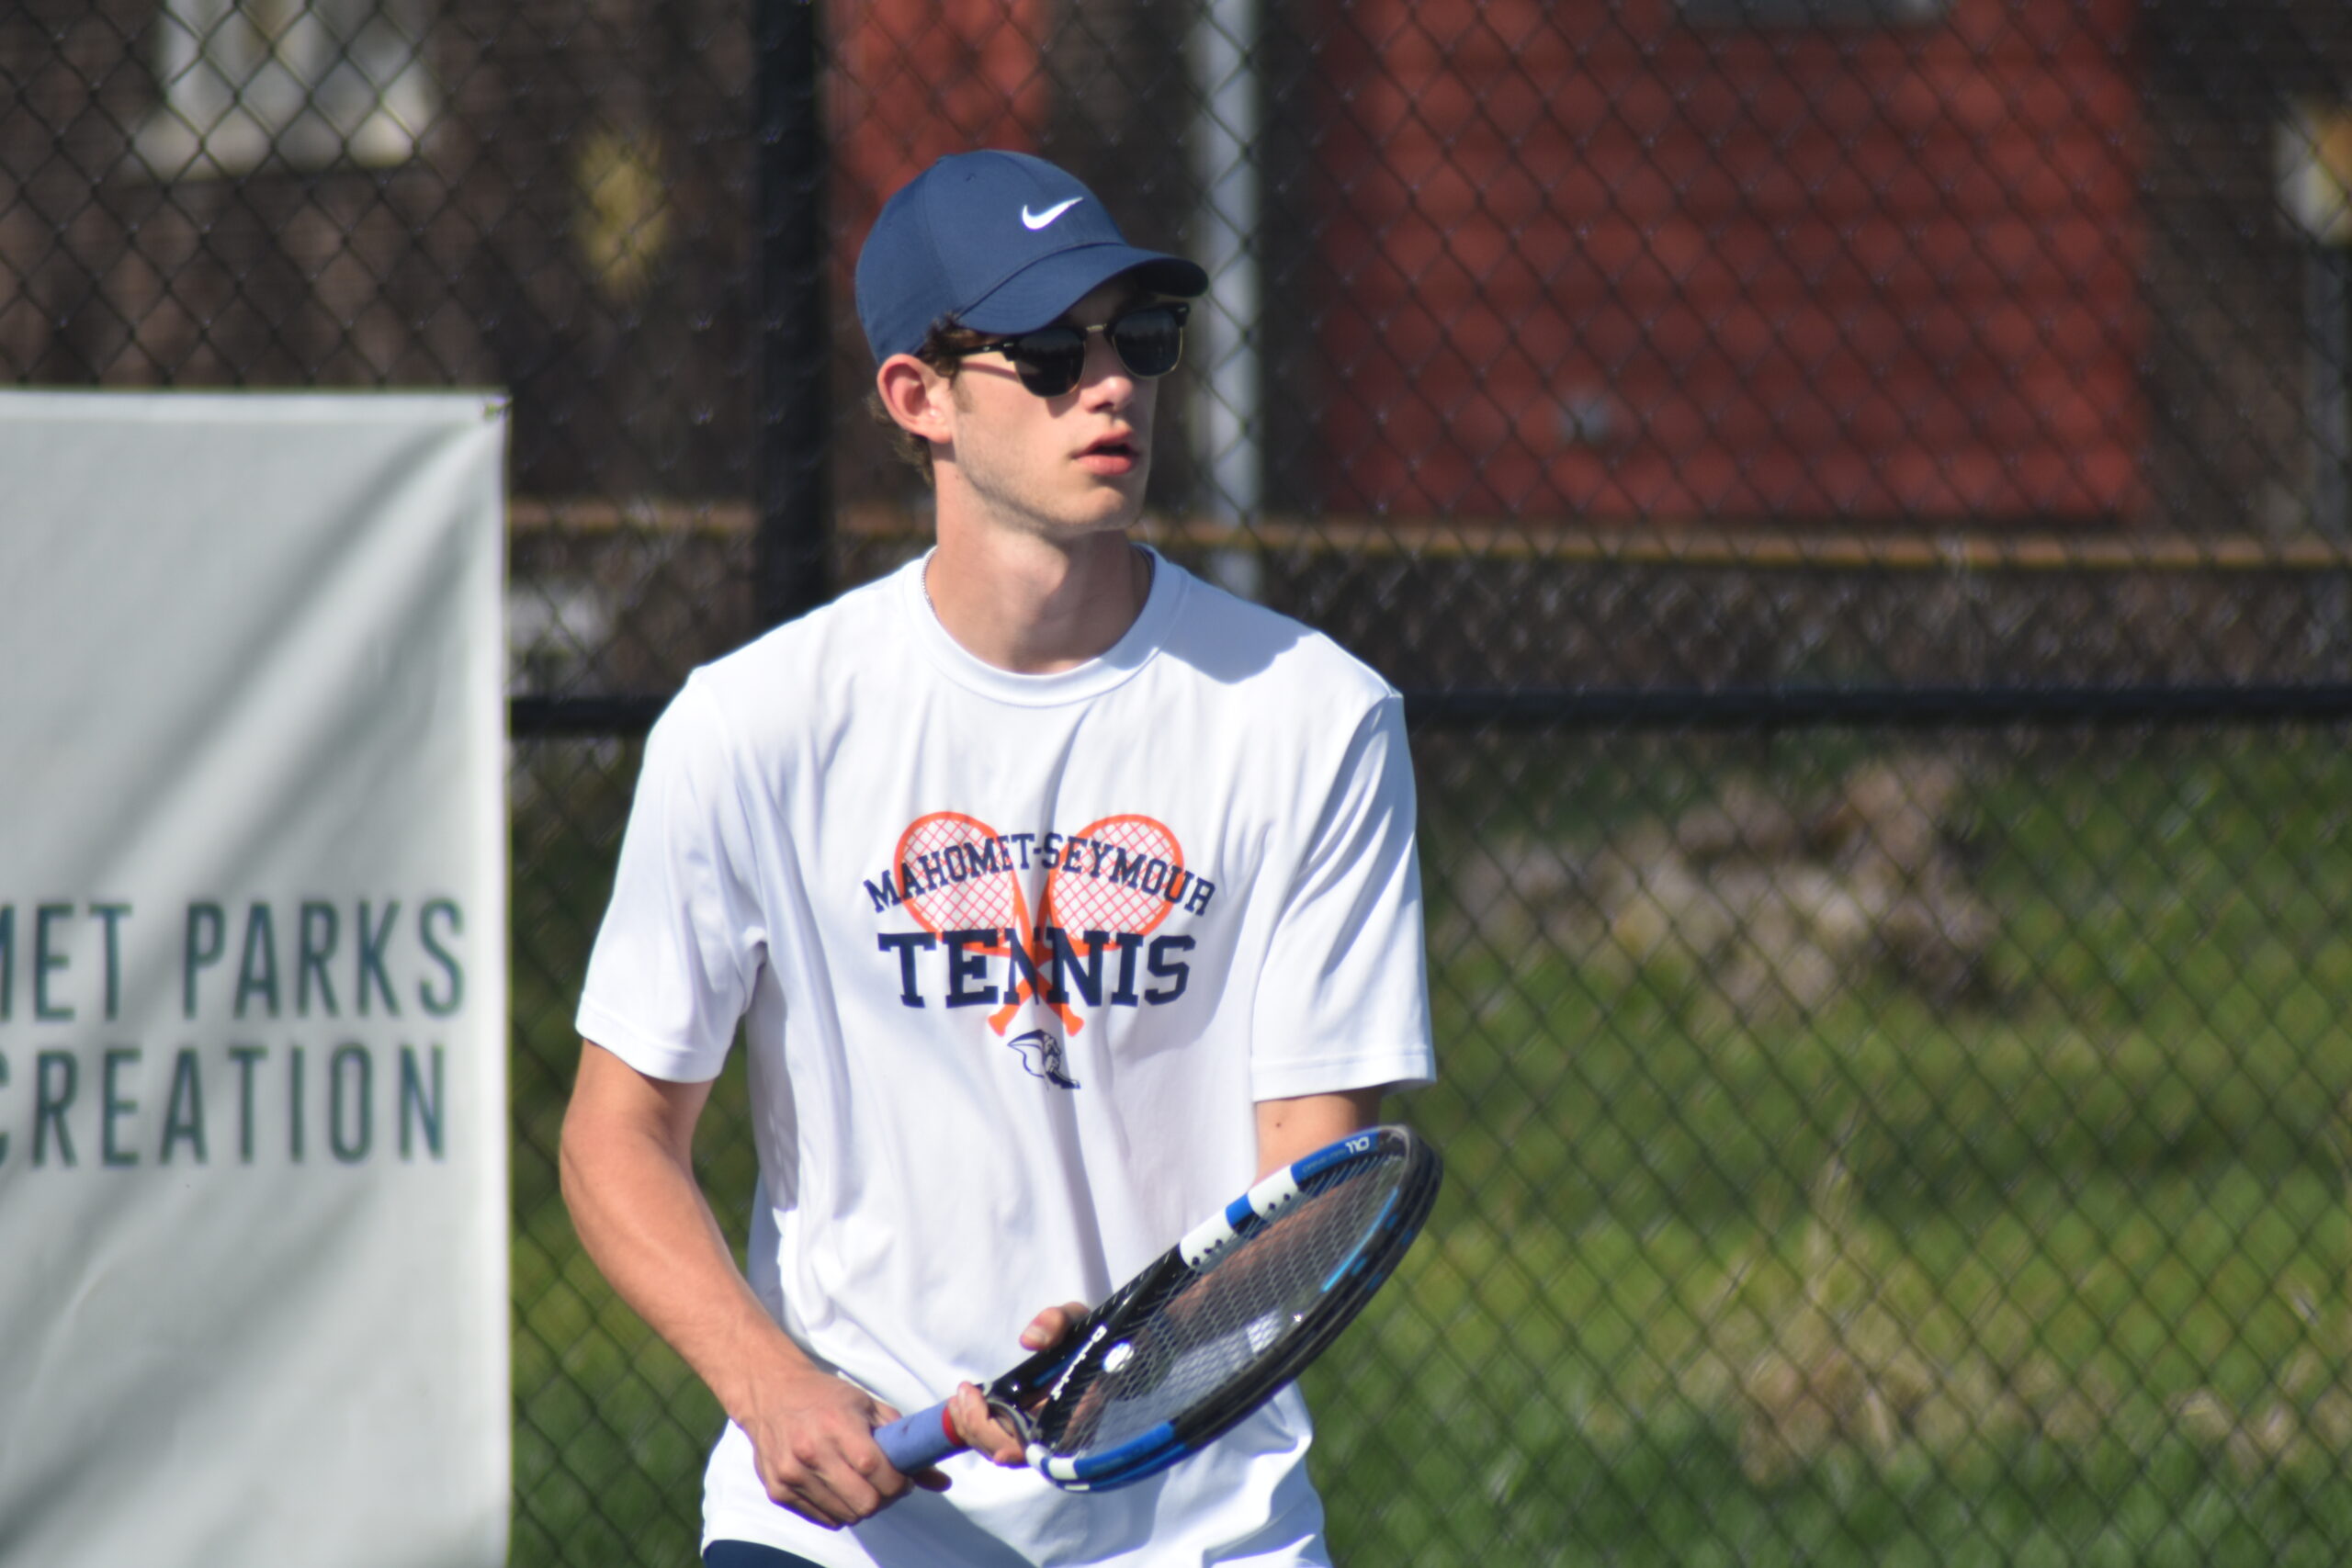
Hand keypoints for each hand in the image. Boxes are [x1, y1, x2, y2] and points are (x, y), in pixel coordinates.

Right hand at [737, 1359, 944, 1527]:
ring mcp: (792, 1474)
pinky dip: (839, 1509)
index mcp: (837, 1425)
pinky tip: (838, 1486)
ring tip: (861, 1483)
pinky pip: (824, 1518)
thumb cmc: (827, 1398)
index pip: (877, 1471)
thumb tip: (942, 1481)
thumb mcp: (869, 1407)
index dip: (899, 1482)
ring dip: (862, 1506)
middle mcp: (811, 1452)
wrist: (771, 1394)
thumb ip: (905, 1443)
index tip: (903, 1477)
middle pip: (865, 1503)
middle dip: (885, 1498)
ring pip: (846, 1516)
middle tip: (886, 1484)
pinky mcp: (778, 1491)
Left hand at [948, 1300, 1089, 1466]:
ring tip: (958, 1398)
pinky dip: (975, 1425)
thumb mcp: (1077, 1319)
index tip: (997, 1449)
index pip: (1047, 1447)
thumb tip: (1030, 1340)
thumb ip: (1057, 1322)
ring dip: (973, 1428)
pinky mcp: (1026, 1429)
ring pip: (1000, 1447)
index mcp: (1080, 1412)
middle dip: (981, 1428)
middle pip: (1013, 1450)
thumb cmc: (1089, 1337)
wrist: (1099, 1352)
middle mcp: (1060, 1432)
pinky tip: (963, 1404)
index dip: (1019, 1453)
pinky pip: (996, 1437)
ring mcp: (1040, 1433)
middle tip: (963, 1394)